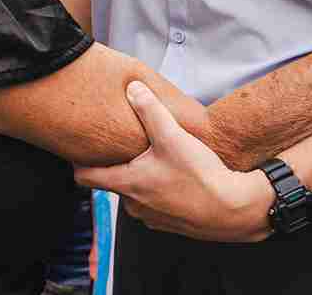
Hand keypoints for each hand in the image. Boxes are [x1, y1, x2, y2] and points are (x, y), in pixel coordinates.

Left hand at [75, 81, 275, 242]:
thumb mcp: (172, 136)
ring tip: (157, 158)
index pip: (85, 178)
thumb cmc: (200, 176)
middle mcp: (134, 205)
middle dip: (118, 163)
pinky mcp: (170, 222)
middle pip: (113, 181)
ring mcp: (152, 216)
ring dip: (142, 176)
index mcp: (127, 184)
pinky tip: (177, 175)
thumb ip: (150, 110)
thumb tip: (133, 88)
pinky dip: (160, 188)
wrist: (233, 210)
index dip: (78, 162)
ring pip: (136, 191)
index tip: (80, 148)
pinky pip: (156, 201)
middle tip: (127, 144)